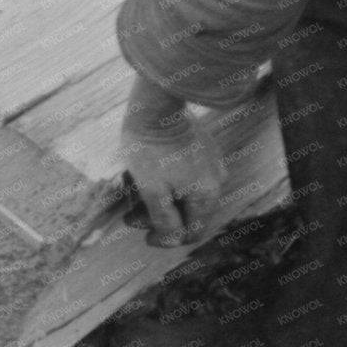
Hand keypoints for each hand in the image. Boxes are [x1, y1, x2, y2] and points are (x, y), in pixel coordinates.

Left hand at [121, 73, 221, 246]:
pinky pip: (187, 174)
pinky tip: (147, 176)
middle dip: (159, 218)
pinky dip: (168, 182)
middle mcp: (215, 181)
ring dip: (161, 200)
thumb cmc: (150, 150)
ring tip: (134, 194)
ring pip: (186, 193)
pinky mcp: (202, 147)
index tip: (143, 234)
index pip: (192, 232)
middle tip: (131, 215)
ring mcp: (211, 162)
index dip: (167, 239)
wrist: (156, 105)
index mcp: (207, 195)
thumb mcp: (152, 192)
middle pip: (188, 213)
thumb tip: (173, 241)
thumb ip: (165, 221)